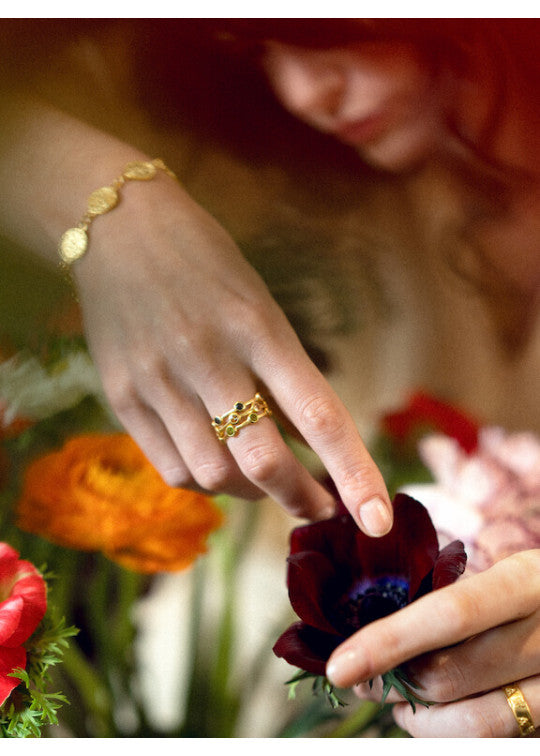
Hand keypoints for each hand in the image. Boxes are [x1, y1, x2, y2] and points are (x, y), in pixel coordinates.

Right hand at [73, 170, 391, 533]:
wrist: (119, 229)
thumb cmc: (207, 264)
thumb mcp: (259, 305)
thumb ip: (280, 375)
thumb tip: (306, 445)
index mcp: (258, 327)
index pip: (319, 414)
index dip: (354, 473)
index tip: (378, 519)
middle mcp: (209, 358)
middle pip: (264, 462)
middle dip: (302, 498)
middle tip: (320, 507)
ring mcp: (159, 380)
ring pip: (216, 476)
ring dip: (252, 492)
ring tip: (263, 478)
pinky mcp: (122, 397)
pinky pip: (173, 469)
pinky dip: (207, 483)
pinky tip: (218, 465)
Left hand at [326, 550, 539, 736]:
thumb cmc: (533, 592)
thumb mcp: (503, 576)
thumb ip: (454, 598)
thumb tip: (374, 629)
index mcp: (526, 581)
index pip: (450, 614)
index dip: (389, 641)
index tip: (339, 665)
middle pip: (450, 675)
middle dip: (392, 682)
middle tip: (358, 676)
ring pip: (471, 723)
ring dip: (418, 718)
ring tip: (398, 701)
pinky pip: (493, 739)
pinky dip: (450, 732)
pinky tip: (434, 715)